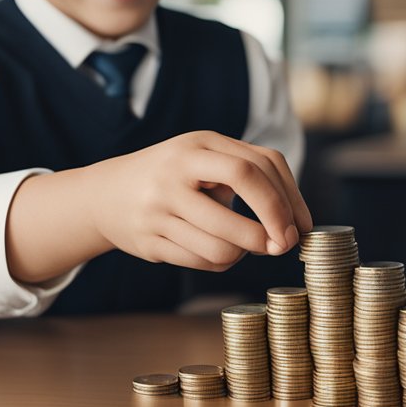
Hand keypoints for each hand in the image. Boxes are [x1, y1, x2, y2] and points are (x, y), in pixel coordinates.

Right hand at [84, 130, 312, 270]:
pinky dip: (221, 262)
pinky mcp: (149, 241)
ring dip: (245, 251)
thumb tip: (296, 223)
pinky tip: (218, 251)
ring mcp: (159, 207)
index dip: (286, 199)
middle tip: (283, 244)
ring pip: (224, 243)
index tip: (301, 226)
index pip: (255, 166)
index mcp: (198, 144)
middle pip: (245, 191)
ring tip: (243, 246)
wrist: (104, 195)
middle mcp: (176, 171)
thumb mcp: (206, 158)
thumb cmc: (175, 176)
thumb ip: (252, 175)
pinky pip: (202, 261)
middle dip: (273, 225)